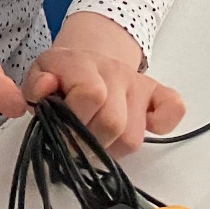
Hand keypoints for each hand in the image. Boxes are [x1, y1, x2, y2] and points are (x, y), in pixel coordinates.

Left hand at [24, 12, 184, 154]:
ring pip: (133, 136)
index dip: (73, 123)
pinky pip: (173, 108)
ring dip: (111, 148)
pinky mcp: (156, 94)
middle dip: (89, 143)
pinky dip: (162, 124)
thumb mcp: (38, 76)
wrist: (85, 60)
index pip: (91, 95)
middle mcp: (115, 72)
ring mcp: (138, 84)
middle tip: (75, 143)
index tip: (59, 134)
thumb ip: (35, 86)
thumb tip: (46, 88)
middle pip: (113, 123)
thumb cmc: (60, 76)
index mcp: (84, 65)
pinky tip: (144, 126)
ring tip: (96, 139)